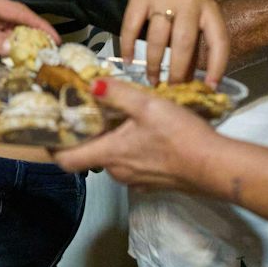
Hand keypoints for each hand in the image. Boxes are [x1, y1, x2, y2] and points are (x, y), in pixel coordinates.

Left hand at [53, 80, 218, 189]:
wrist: (216, 167)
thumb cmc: (181, 136)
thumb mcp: (148, 105)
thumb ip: (118, 93)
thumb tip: (91, 84)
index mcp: (110, 154)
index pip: (66, 160)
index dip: (54, 147)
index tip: (51, 130)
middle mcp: (118, 172)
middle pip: (91, 155)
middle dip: (88, 135)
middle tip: (91, 111)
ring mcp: (136, 180)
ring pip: (113, 159)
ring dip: (112, 141)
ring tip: (121, 117)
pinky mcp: (153, 182)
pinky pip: (133, 165)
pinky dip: (131, 150)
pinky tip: (146, 134)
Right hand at [118, 0, 228, 85]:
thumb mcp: (199, 16)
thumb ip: (196, 45)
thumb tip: (192, 82)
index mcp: (209, 9)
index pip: (218, 41)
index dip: (217, 66)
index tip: (210, 88)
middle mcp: (188, 3)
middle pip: (184, 43)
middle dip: (178, 71)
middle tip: (172, 88)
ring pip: (158, 38)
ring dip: (155, 64)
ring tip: (153, 80)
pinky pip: (132, 26)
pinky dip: (129, 46)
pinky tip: (129, 61)